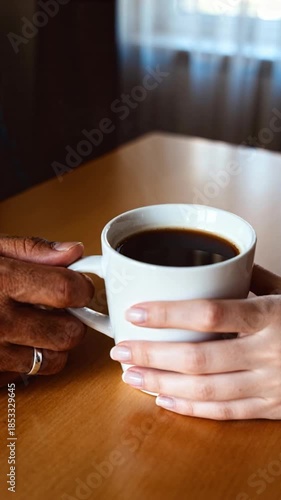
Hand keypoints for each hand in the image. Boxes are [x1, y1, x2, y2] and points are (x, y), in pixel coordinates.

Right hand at [0, 236, 93, 385]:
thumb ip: (31, 250)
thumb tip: (73, 252)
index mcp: (2, 282)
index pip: (66, 290)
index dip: (82, 288)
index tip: (80, 287)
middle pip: (68, 333)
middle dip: (73, 321)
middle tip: (62, 310)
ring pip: (52, 361)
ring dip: (54, 345)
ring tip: (37, 327)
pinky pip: (25, 375)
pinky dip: (27, 361)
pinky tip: (13, 343)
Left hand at [110, 265, 280, 419]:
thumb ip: (257, 280)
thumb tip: (223, 267)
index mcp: (273, 315)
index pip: (211, 313)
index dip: (169, 314)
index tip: (135, 312)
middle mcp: (270, 352)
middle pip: (199, 356)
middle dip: (152, 354)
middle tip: (120, 349)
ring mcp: (271, 384)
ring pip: (206, 389)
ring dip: (161, 382)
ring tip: (131, 374)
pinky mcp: (273, 408)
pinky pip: (226, 412)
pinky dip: (190, 408)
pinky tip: (163, 399)